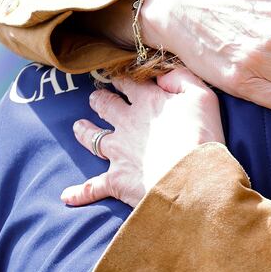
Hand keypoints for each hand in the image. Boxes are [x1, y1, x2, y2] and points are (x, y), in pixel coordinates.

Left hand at [62, 67, 223, 208]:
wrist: (191, 177)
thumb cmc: (201, 136)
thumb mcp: (202, 96)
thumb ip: (182, 78)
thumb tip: (162, 75)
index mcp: (148, 102)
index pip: (129, 84)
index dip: (121, 79)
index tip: (117, 77)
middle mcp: (127, 123)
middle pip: (106, 106)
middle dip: (100, 100)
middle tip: (96, 97)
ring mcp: (118, 151)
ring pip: (93, 138)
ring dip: (84, 132)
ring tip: (79, 126)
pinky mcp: (116, 179)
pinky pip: (93, 186)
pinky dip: (81, 192)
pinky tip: (68, 196)